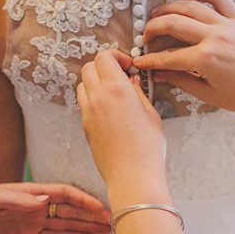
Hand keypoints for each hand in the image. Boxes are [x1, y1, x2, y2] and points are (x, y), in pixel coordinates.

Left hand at [0, 183, 110, 233]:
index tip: (102, 208)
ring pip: (67, 223)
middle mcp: (36, 205)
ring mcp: (33, 220)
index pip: (64, 194)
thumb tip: (44, 200)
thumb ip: (16, 200)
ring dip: (86, 226)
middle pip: (71, 208)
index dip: (84, 200)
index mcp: (30, 194)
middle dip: (92, 214)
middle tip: (113, 223)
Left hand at [77, 50, 166, 191]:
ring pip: (83, 84)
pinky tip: (109, 109)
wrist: (133, 177)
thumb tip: (132, 81)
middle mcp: (97, 98)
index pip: (104, 57)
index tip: (128, 65)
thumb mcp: (152, 114)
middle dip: (104, 66)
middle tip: (120, 75)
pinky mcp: (85, 126)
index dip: (116, 56)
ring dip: (96, 82)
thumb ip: (139, 92)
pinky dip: (93, 98)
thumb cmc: (147, 149)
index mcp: (116, 89)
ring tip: (114, 92)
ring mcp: (88, 113)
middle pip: (89, 67)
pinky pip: (84, 103)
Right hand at [131, 0, 234, 117]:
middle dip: (153, 29)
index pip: (167, 57)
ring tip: (156, 15)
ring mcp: (227, 24)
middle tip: (145, 37)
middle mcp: (215, 37)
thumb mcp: (210, 94)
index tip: (138, 61)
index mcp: (206, 60)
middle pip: (173, 24)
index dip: (149, 60)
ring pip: (190, 6)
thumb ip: (181, 81)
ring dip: (169, 8)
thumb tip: (157, 75)